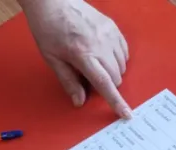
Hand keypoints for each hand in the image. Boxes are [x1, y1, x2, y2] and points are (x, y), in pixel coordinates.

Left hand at [22, 0, 131, 118]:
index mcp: (83, 55)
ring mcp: (108, 35)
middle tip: (89, 76)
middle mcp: (100, 45)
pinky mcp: (112, 27)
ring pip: (122, 66)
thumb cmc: (49, 28)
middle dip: (107, 83)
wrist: (52, 2)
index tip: (126, 114)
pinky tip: (104, 55)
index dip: (115, 101)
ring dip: (112, 71)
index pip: (104, 84)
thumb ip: (68, 81)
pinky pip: (124, 52)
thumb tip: (79, 101)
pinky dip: (117, 58)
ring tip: (95, 63)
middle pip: (116, 77)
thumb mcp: (52, 58)